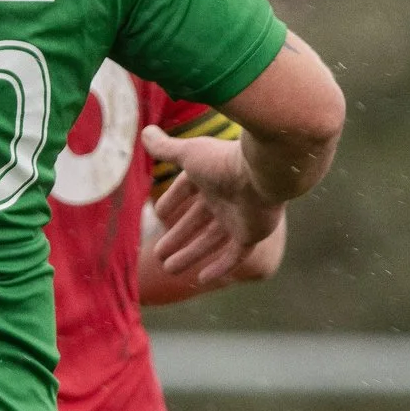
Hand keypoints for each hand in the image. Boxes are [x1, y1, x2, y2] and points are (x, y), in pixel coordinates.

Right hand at [141, 125, 283, 285]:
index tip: (158, 215)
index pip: (187, 190)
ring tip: (168, 269)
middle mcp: (224, 197)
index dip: (172, 201)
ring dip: (190, 254)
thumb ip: (166, 148)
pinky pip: (234, 255)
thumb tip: (144, 132)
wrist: (264, 172)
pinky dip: (219, 266)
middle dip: (177, 236)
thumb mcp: (188, 155)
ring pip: (210, 241)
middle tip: (157, 253)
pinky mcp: (251, 233)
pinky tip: (201, 279)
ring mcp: (238, 217)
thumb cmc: (224, 161)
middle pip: (196, 221)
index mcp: (209, 176)